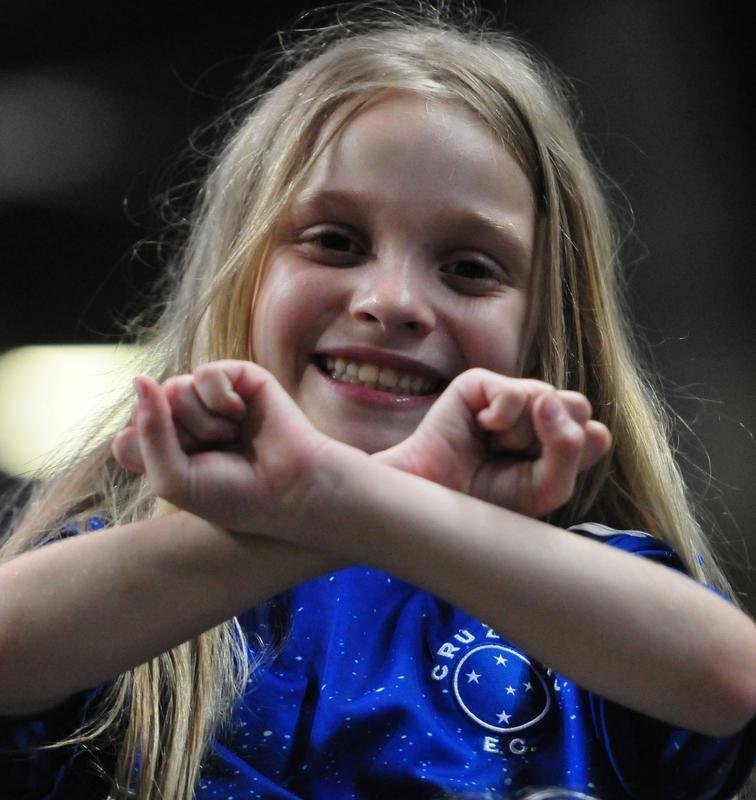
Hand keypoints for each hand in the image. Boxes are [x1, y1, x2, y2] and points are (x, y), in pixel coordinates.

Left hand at [112, 361, 342, 539]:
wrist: (288, 489)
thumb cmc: (235, 494)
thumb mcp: (173, 479)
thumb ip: (147, 432)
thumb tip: (140, 378)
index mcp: (168, 447)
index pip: (126, 438)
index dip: (150, 458)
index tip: (186, 477)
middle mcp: (186, 419)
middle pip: (148, 409)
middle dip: (180, 437)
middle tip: (215, 455)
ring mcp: (211, 396)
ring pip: (174, 388)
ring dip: (203, 423)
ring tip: (232, 438)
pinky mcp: (238, 377)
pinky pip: (205, 374)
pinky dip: (220, 400)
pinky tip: (240, 414)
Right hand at [375, 369, 610, 517]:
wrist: (437, 502)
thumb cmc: (489, 499)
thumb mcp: (547, 488)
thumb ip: (568, 448)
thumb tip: (548, 396)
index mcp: (555, 438)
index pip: (595, 434)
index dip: (573, 457)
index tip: (539, 478)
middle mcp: (536, 412)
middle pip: (578, 406)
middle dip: (551, 441)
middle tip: (515, 460)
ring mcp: (510, 394)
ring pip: (548, 397)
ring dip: (520, 436)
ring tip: (492, 448)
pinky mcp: (481, 383)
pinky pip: (515, 394)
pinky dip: (500, 419)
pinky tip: (479, 428)